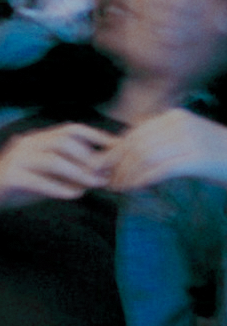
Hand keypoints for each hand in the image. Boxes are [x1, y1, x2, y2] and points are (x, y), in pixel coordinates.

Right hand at [0, 122, 114, 208]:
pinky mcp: (10, 176)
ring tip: (95, 185)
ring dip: (78, 173)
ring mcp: (18, 159)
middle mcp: (29, 144)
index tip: (117, 147)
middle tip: (106, 174)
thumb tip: (103, 173)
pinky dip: (58, 187)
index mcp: (40, 139)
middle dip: (89, 157)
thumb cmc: (24, 185)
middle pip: (64, 142)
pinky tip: (74, 195)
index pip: (71, 130)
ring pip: (53, 160)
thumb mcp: (52, 176)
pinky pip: (37, 180)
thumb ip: (72, 172)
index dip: (96, 136)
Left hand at [98, 108, 226, 224]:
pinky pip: (160, 169)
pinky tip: (136, 188)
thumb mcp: (185, 140)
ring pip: (145, 156)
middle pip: (137, 144)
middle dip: (117, 164)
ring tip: (120, 187)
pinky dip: (143, 179)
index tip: (105, 167)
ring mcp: (189, 140)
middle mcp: (180, 124)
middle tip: (108, 181)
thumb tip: (127, 152)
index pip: (135, 133)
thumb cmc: (213, 153)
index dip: (116, 151)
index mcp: (175, 116)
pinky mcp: (196, 158)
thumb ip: (161, 142)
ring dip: (128, 174)